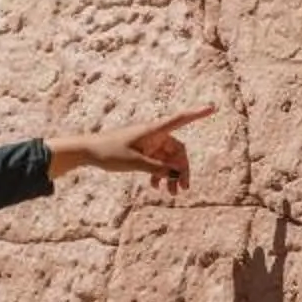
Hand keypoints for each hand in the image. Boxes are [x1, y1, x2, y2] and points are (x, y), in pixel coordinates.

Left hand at [51, 108, 214, 192]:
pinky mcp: (142, 152)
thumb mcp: (135, 163)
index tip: (212, 107)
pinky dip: (160, 174)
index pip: (180, 120)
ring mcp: (148, 144)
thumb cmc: (109, 152)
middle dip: (182, 169)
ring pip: (168, 159)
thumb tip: (177, 173)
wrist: (88, 152)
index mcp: (153, 131)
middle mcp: (154, 135)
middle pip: (177, 150)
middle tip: (183, 189)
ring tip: (171, 193)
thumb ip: (157, 168)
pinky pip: (158, 163)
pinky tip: (157, 186)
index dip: (197, 114)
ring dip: (172, 175)